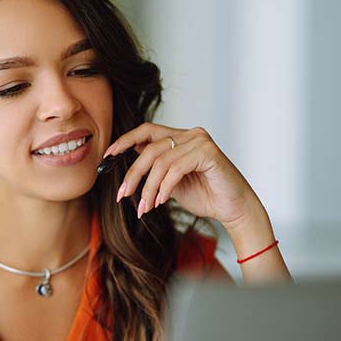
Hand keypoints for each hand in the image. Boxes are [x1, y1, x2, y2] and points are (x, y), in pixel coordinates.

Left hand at [103, 122, 259, 228]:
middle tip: (122, 194)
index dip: (124, 140)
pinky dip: (165, 187)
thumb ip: (155, 168)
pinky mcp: (209, 154)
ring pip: (161, 161)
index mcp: (180, 137)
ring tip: (146, 206)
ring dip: (149, 187)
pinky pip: (176, 169)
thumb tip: (128, 159)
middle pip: (149, 148)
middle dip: (133, 174)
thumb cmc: (204, 195)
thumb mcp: (170, 181)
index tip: (108, 155)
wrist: (233, 210)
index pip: (146, 131)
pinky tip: (162, 200)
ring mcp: (200, 141)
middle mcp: (190, 134)